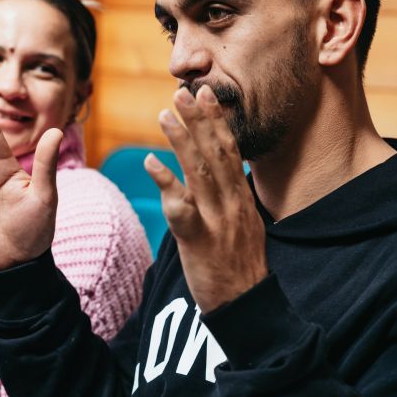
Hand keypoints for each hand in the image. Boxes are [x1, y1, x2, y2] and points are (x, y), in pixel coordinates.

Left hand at [143, 86, 267, 313]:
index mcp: (242, 198)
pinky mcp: (198, 241)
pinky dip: (166, 182)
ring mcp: (217, 220)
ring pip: (199, 172)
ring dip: (181, 140)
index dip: (217, 121)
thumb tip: (225, 174)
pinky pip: (180, 208)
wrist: (246, 306)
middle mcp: (232, 203)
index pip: (231, 150)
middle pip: (216, 153)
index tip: (206, 94)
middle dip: (199, 120)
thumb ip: (233, 197)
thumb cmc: (240, 266)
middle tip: (182, 91)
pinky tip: (150, 162)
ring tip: (163, 114)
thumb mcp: (245, 224)